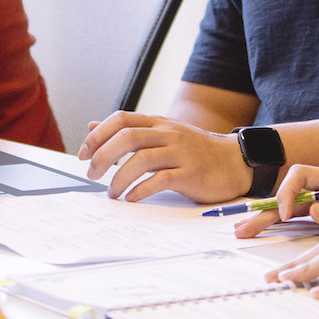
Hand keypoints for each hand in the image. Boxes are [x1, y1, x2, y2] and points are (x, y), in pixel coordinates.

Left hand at [77, 111, 251, 202]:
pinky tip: (132, 198)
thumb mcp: (161, 134)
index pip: (121, 120)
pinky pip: (160, 179)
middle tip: (92, 175)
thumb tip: (91, 126)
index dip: (98, 135)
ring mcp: (180, 152)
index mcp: (158, 123)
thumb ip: (128, 131)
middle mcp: (168, 133)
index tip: (83, 155)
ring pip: (141, 159)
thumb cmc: (195, 151)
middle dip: (102, 157)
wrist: (235, 162)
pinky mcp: (191, 172)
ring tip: (112, 193)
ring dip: (119, 178)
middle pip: (127, 137)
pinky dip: (141, 190)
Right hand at [232, 165, 318, 236]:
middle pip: (289, 194)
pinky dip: (284, 223)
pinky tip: (271, 231)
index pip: (300, 176)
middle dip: (265, 211)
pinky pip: (302, 215)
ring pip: (291, 206)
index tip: (289, 216)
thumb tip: (313, 210)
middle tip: (243, 229)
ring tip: (245, 231)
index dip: (289, 194)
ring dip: (269, 218)